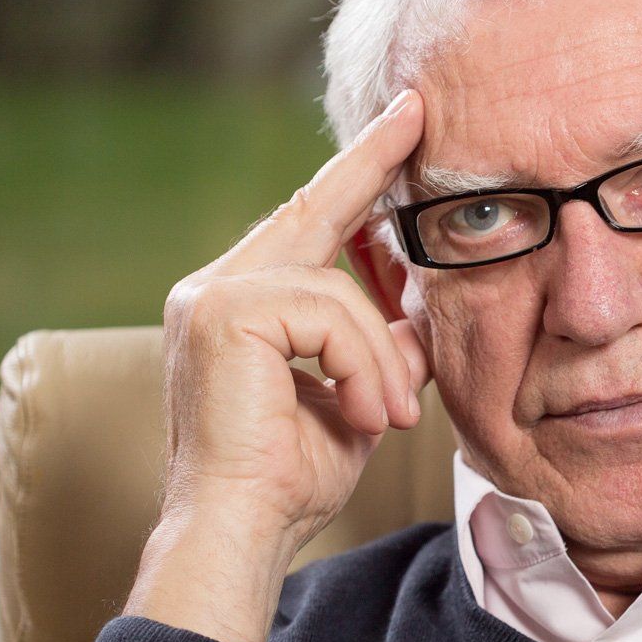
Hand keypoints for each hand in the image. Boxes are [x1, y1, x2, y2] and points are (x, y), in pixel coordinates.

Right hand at [125, 90, 429, 641]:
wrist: (241, 531)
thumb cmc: (290, 478)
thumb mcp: (360, 397)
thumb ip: (385, 345)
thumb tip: (428, 303)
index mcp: (243, 305)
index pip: (311, 223)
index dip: (357, 173)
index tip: (401, 124)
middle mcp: (216, 287)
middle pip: (314, 209)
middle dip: (370, 161)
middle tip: (416, 110)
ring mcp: (213, 297)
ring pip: (340, 289)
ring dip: (380, 358)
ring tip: (386, 416)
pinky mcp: (224, 315)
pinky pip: (332, 317)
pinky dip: (363, 368)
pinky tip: (364, 415)